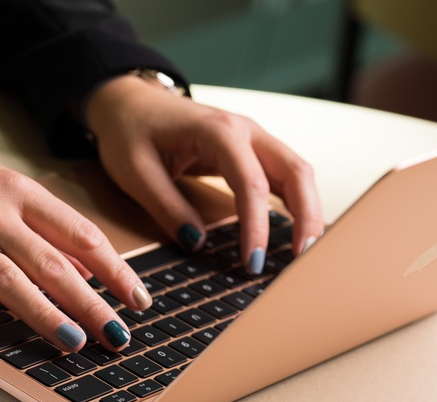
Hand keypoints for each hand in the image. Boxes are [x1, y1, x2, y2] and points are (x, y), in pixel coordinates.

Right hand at [0, 135, 152, 352]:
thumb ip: (39, 223)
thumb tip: (84, 267)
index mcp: (16, 191)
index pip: (78, 233)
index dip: (114, 270)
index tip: (137, 300)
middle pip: (51, 263)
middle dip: (90, 303)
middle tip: (116, 335)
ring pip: (7, 280)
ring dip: (43, 315)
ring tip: (72, 343)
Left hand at [84, 75, 323, 274]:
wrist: (129, 102)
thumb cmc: (130, 132)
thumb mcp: (136, 172)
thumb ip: (167, 208)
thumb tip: (197, 243)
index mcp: (217, 131)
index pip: (251, 184)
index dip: (257, 227)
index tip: (253, 263)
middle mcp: (245, 130)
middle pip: (295, 171)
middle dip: (306, 217)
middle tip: (302, 259)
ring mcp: (253, 138)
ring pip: (297, 173)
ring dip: (307, 212)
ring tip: (303, 253)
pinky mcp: (251, 151)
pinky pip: (284, 177)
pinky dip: (295, 203)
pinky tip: (295, 233)